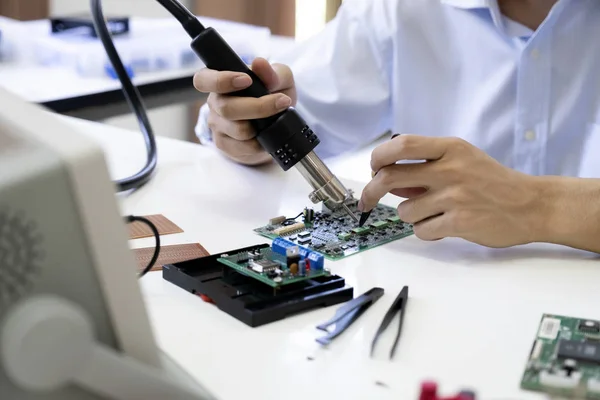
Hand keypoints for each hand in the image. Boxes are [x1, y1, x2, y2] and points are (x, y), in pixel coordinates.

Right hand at [193, 58, 295, 165]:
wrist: (278, 123)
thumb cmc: (274, 95)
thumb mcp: (280, 79)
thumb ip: (272, 72)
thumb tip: (259, 64)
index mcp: (219, 81)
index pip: (203, 80)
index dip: (220, 81)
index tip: (246, 80)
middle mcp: (214, 103)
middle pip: (227, 108)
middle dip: (258, 107)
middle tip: (282, 102)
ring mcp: (217, 125)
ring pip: (238, 130)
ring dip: (261, 126)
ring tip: (274, 120)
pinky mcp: (225, 144)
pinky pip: (242, 147)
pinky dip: (259, 143)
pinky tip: (264, 136)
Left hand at [358, 135, 544, 247]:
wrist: (531, 205)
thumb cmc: (492, 182)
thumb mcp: (462, 161)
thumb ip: (426, 167)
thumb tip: (386, 179)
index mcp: (450, 148)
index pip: (401, 145)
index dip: (379, 157)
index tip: (373, 169)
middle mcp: (451, 169)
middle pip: (390, 177)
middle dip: (371, 191)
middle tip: (367, 201)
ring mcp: (455, 196)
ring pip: (405, 210)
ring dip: (411, 216)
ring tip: (434, 213)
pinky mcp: (459, 222)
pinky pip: (421, 230)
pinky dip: (426, 231)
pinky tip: (444, 226)